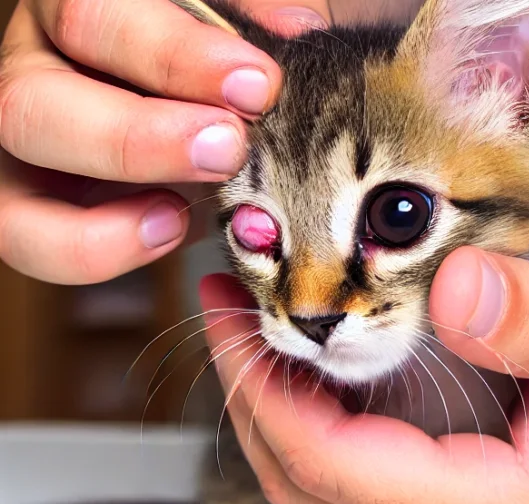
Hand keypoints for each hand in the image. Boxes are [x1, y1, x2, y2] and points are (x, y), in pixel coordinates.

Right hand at [0, 0, 327, 283]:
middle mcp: (32, 74)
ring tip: (180, 215)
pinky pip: (38, 247)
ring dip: (103, 222)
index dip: (173, 55)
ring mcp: (27, 152)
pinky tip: (170, 227)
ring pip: (12, 203)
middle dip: (138, 139)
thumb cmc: (216, 59)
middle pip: (31, 106)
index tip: (257, 86)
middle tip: (228, 150)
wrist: (200, 103)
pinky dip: (103, 251)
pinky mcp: (37, 210)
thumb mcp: (233, 31)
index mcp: (77, 10)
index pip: (90, 15)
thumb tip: (297, 30)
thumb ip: (255, 17)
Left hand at [200, 253, 528, 503]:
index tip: (235, 305)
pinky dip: (329, 440)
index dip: (266, 383)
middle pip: (311, 496)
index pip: (331, 466)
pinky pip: (371, 502)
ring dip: (285, 421)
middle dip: (257, 400)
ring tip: (266, 333)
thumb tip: (447, 288)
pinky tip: (331, 377)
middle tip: (234, 308)